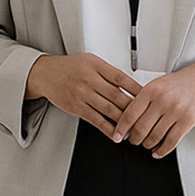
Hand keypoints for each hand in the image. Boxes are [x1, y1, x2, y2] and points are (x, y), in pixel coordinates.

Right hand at [25, 53, 143, 137]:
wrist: (46, 73)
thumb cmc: (70, 67)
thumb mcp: (90, 61)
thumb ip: (108, 72)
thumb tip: (131, 85)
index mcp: (96, 65)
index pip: (121, 78)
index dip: (136, 88)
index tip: (148, 97)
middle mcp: (89, 78)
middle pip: (117, 95)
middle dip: (133, 108)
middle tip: (145, 116)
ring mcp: (82, 93)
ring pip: (108, 109)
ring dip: (123, 121)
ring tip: (134, 128)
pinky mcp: (76, 107)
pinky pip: (96, 120)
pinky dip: (108, 129)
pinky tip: (116, 134)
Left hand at [113, 59, 194, 157]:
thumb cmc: (177, 83)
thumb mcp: (156, 85)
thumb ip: (141, 100)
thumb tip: (126, 121)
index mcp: (151, 90)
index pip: (130, 114)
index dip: (121, 128)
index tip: (117, 136)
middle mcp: (162, 100)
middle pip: (141, 128)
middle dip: (134, 139)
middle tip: (133, 140)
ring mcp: (176, 111)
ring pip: (155, 137)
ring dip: (147, 144)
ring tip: (146, 143)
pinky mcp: (187, 121)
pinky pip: (171, 141)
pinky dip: (162, 150)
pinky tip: (157, 151)